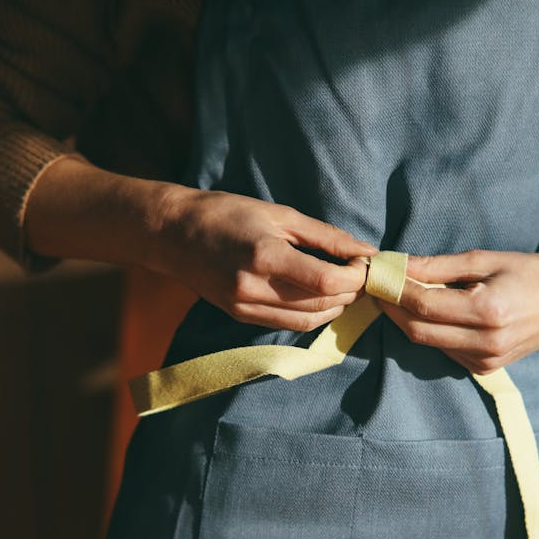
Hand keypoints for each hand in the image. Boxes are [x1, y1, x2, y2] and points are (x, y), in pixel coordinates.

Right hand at [153, 186, 377, 330]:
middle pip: (321, 303)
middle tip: (360, 274)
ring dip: (335, 307)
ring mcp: (245, 307)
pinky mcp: (241, 317)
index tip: (363, 263)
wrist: (174, 234)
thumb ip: (325, 237)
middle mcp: (254, 288)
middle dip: (350, 292)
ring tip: (345, 287)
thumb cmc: (228, 214)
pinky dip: (313, 314)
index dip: (355, 277)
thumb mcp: (279, 215)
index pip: (326, 281)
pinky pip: (288, 323)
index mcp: (265, 256)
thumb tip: (364, 251)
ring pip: (308, 320)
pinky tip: (321, 297)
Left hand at [373, 249, 538, 372]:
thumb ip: (438, 267)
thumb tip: (396, 265)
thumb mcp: (485, 260)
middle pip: (417, 329)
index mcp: (488, 312)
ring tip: (396, 293)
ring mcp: (485, 361)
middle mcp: (485, 343)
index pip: (423, 305)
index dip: (393, 290)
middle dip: (391, 307)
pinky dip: (429, 329)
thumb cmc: (530, 272)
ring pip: (427, 341)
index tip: (375, 273)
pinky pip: (443, 349)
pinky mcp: (484, 368)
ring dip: (406, 319)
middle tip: (375, 285)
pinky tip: (427, 310)